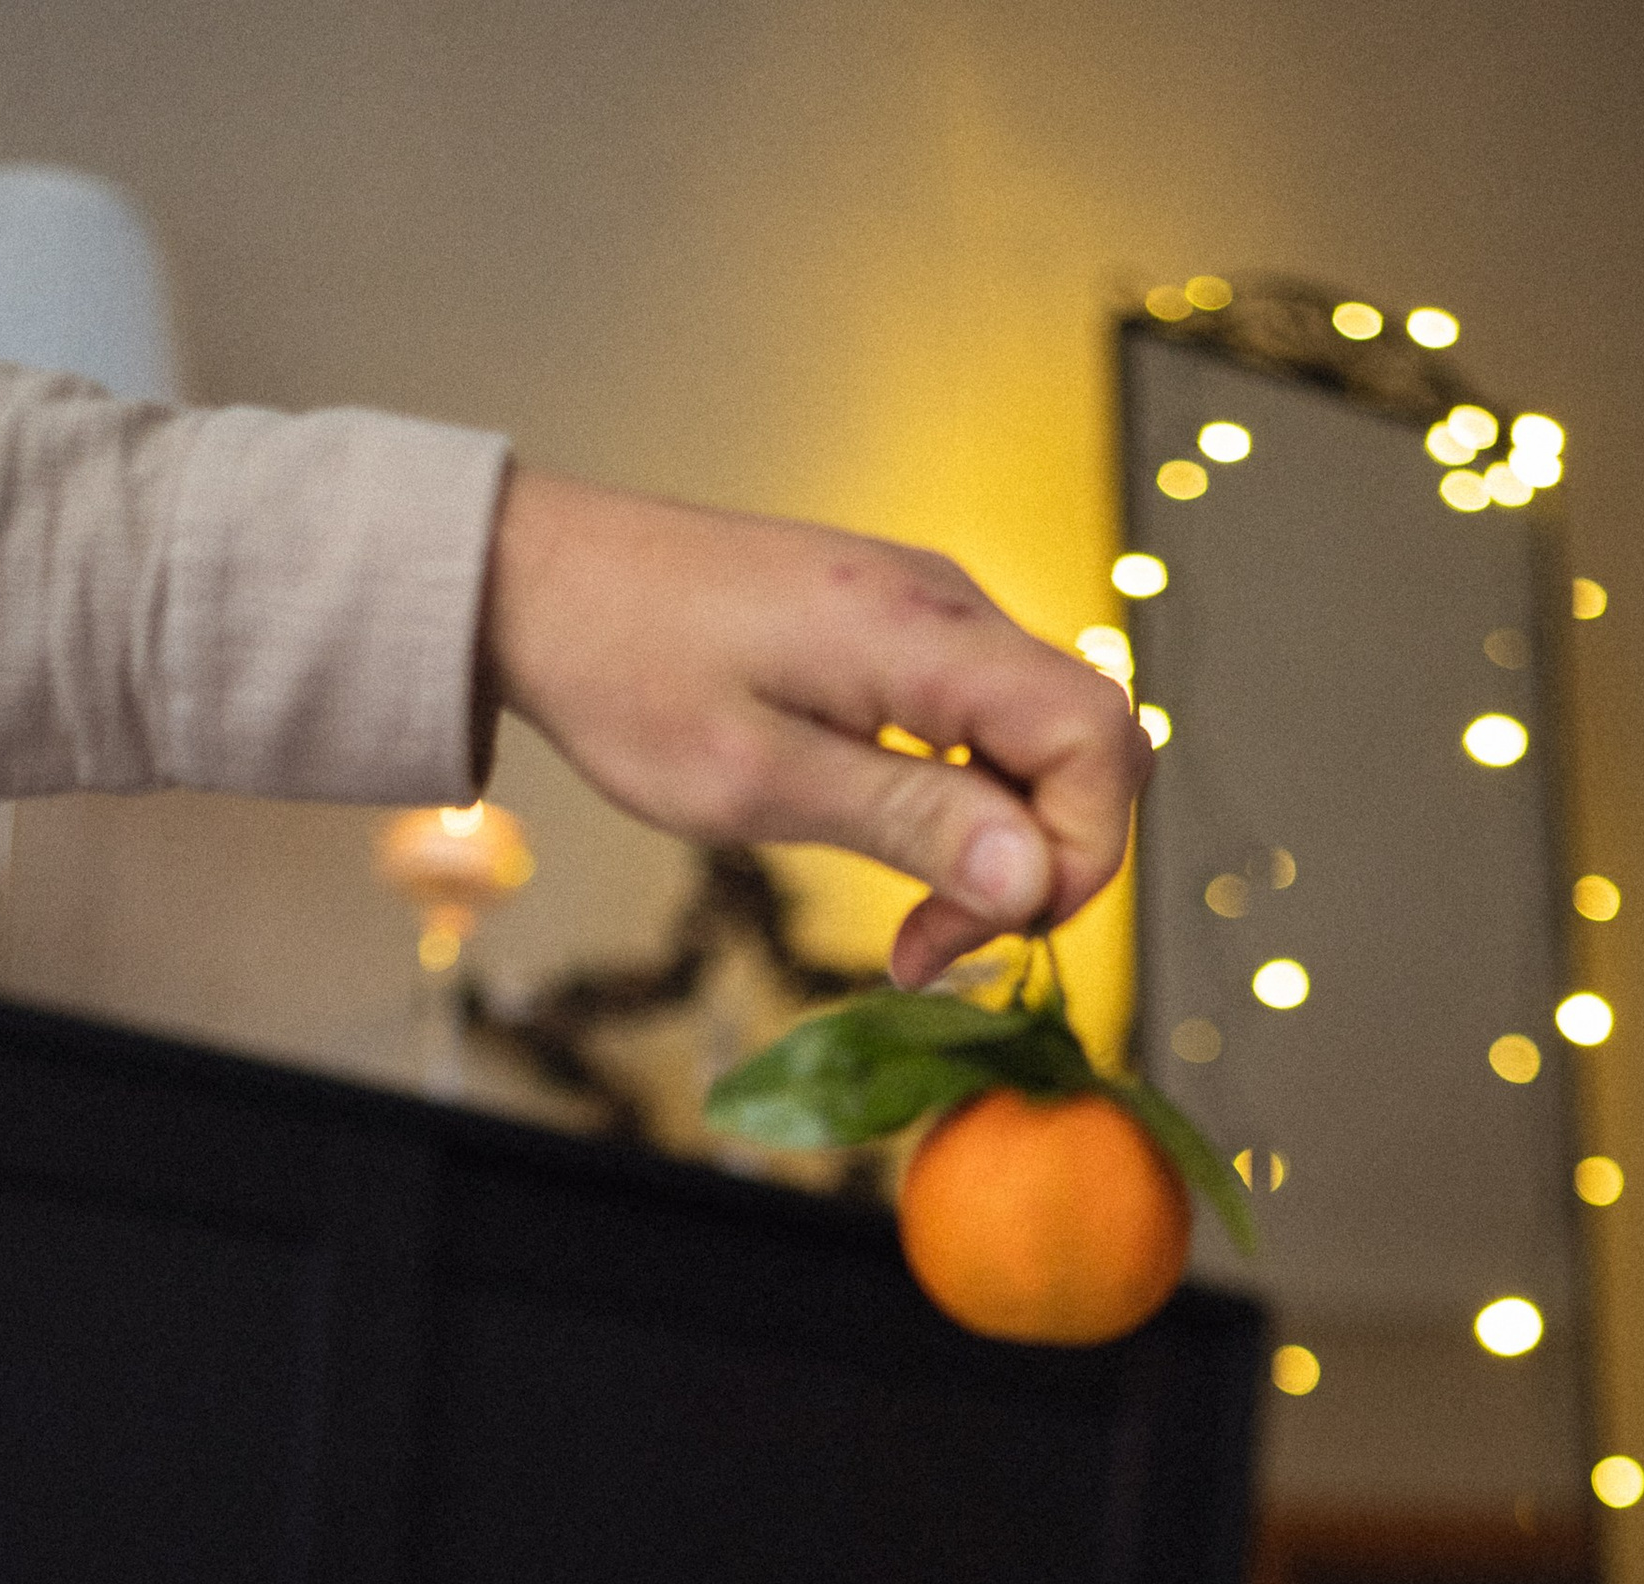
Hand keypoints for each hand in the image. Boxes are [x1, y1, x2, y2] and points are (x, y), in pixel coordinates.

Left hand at [485, 467, 1148, 985]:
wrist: (544, 580)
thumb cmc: (628, 674)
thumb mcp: (761, 780)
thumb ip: (909, 821)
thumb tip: (1031, 878)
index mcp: (925, 636)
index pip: (1099, 744)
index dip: (1075, 857)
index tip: (973, 931)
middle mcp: (952, 606)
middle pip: (1093, 743)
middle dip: (1043, 863)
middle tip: (934, 943)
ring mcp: (932, 613)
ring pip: (1044, 740)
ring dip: (1001, 841)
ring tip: (909, 910)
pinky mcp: (903, 631)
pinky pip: (988, 723)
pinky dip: (968, 800)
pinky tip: (895, 840)